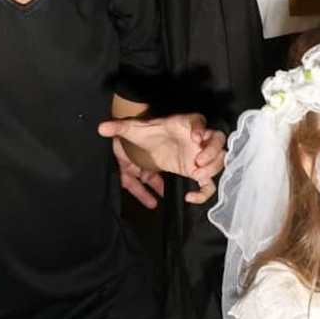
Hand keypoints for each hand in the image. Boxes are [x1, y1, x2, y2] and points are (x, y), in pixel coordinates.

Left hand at [97, 113, 224, 203]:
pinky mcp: (196, 172)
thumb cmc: (145, 134)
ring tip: (197, 175)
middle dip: (212, 150)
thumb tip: (101, 128)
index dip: (199, 127)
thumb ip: (118, 127)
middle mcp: (197, 139)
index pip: (198, 121)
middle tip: (199, 160)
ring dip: (212, 168)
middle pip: (217, 140)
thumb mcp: (131, 129)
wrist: (148, 145)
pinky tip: (190, 197)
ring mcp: (199, 155)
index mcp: (183, 124)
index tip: (194, 137)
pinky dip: (204, 193)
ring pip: (218, 160)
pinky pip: (208, 184)